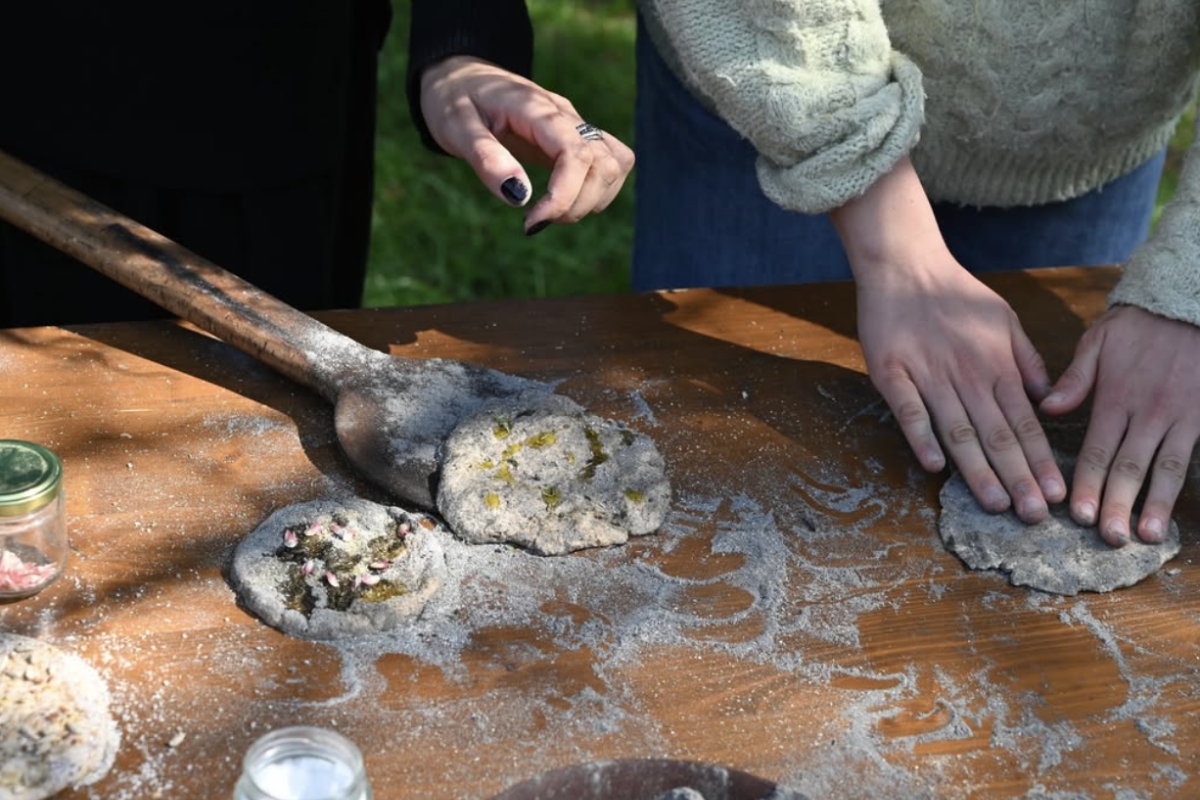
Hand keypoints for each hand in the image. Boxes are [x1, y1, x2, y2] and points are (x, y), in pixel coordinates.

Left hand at [419, 56, 634, 233]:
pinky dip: (598, 189)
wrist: (460, 77)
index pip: (576, 154)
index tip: (533, 222)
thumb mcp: (456, 128)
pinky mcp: (577, 137)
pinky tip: (566, 199)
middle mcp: (565, 114)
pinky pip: (610, 162)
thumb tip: (519, 197)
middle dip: (577, 205)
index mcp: (536, 109)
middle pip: (604, 165)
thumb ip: (487, 159)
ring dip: (592, 199)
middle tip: (536, 221)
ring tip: (551, 212)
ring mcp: (575, 124)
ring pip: (615, 165)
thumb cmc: (454, 100)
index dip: (564, 196)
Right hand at [855, 261, 1064, 522]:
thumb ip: (1027, 360)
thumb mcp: (1005, 319)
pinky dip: (922, 437)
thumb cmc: (956, 294)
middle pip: (998, 434)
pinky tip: (935, 466)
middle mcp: (968, 375)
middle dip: (1018, 477)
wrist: (906, 266)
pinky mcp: (892, 373)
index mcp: (997, 365)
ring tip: (995, 503)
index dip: (1041, 460)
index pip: (1026, 422)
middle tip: (1033, 516)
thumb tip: (1048, 400)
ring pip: (958, 430)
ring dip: (978, 470)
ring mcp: (929, 375)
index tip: (1055, 494)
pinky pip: (910, 410)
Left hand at [1041, 304, 1199, 545]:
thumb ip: (1074, 378)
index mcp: (1116, 398)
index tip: (1078, 514)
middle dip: (1117, 505)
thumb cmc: (1140, 324)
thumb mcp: (1099, 340)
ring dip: (1157, 504)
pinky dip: (1187, 481)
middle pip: (1129, 467)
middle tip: (1108, 538)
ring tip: (1149, 536)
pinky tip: (1183, 509)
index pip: (1097, 451)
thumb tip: (1046, 408)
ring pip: (1168, 468)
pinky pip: (1195, 452)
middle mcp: (1148, 413)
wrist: (1191, 304)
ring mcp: (1182, 416)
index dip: (1087, 484)